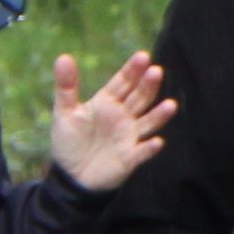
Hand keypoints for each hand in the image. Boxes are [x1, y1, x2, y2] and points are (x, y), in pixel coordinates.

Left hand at [46, 51, 176, 194]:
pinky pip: (142, 152)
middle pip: (138, 98)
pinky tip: (157, 142)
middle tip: (156, 71)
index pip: (123, 83)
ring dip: (159, 115)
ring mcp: (128, 136)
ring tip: (170, 105)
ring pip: (148, 122)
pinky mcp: (130, 158)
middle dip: (148, 85)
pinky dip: (149, 148)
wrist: (71, 176)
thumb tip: (63, 57)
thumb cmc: (69, 142)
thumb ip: (66, 87)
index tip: (142, 56)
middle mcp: (123, 117)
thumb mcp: (64, 113)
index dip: (132, 70)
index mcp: (107, 103)